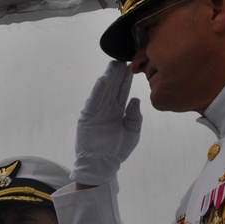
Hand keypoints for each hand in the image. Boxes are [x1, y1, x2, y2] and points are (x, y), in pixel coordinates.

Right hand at [71, 61, 140, 185]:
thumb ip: (134, 116)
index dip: (126, 79)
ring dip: (108, 78)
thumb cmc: (117, 150)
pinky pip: (93, 101)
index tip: (132, 66)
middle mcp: (107, 108)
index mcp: (118, 111)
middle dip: (117, 74)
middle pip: (113, 87)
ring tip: (114, 65)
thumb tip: (135, 99)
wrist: (102, 164)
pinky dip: (98, 90)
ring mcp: (97, 111)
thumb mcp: (132, 132)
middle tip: (123, 59)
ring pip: (104, 91)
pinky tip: (103, 80)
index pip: (122, 91)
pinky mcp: (88, 116)